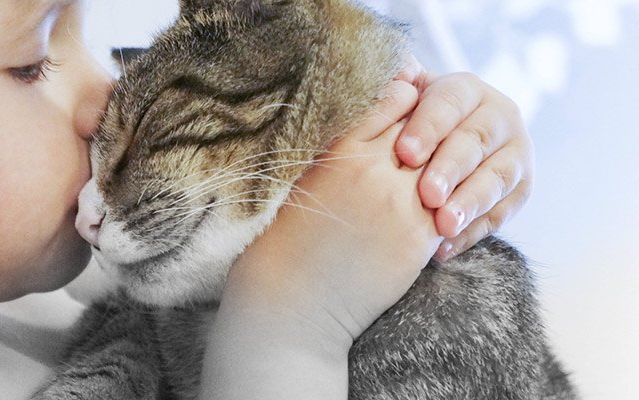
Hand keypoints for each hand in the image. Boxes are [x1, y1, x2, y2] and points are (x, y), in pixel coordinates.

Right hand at [202, 80, 438, 397]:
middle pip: (423, 127)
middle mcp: (372, 170)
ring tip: (438, 169)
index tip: (409, 103)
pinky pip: (451, 204)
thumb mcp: (303, 179)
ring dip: (447, 161)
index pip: (390, 100)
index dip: (405, 98)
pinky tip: (444, 201)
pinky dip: (452, 198)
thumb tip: (367, 127)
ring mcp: (400, 203)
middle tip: (433, 133)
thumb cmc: (285, 242)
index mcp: (338, 150)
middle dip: (432, 126)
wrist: (292, 303)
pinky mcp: (419, 237)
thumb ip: (337, 148)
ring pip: (443, 163)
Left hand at [393, 70, 534, 260]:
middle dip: (450, 169)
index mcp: (465, 89)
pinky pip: (501, 214)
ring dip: (470, 203)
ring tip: (442, 226)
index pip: (450, 103)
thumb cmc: (403, 124)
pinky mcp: (520, 190)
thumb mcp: (397, 101)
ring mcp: (515, 154)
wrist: (432, 150)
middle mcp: (499, 116)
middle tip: (427, 195)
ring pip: (497, 178)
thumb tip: (396, 68)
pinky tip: (444, 249)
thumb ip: (394, 85)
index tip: (404, 153)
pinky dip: (473, 233)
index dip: (428, 127)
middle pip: (476, 141)